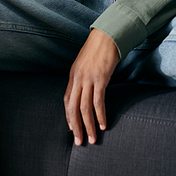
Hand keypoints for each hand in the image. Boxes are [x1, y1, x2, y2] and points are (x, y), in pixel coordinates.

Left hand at [64, 29, 119, 145]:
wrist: (108, 34)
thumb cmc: (99, 47)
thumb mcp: (86, 62)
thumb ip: (83, 75)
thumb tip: (86, 88)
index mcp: (73, 74)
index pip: (67, 100)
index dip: (69, 116)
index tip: (73, 129)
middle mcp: (78, 78)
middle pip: (73, 108)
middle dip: (76, 127)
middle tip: (79, 141)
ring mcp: (88, 79)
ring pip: (84, 108)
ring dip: (89, 125)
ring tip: (92, 138)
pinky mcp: (100, 79)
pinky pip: (98, 102)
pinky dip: (100, 115)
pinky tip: (103, 124)